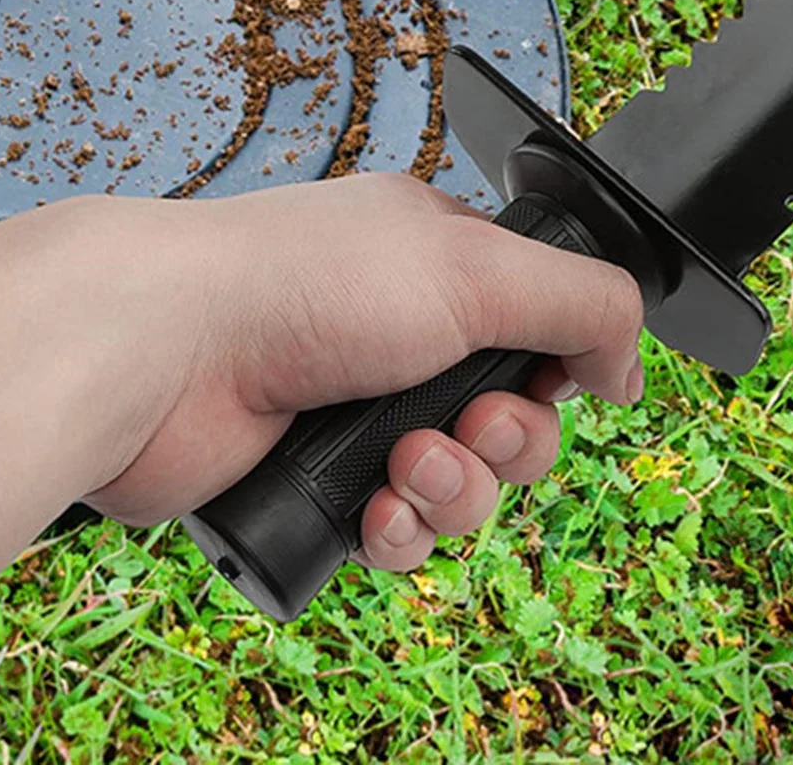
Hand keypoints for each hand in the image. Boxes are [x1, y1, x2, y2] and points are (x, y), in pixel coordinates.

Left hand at [81, 173, 645, 571]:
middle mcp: (397, 331)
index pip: (538, 324)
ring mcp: (352, 406)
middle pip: (509, 415)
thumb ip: (584, 304)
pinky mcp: (310, 481)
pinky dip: (398, 528)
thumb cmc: (299, 282)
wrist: (159, 352)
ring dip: (454, 487)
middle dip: (508, 438)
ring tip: (405, 465)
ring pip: (459, 483)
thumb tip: (633, 364)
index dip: (556, 366)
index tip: (553, 378)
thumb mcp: (476, 269)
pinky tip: (372, 509)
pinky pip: (396, 531)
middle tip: (472, 423)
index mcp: (435, 261)